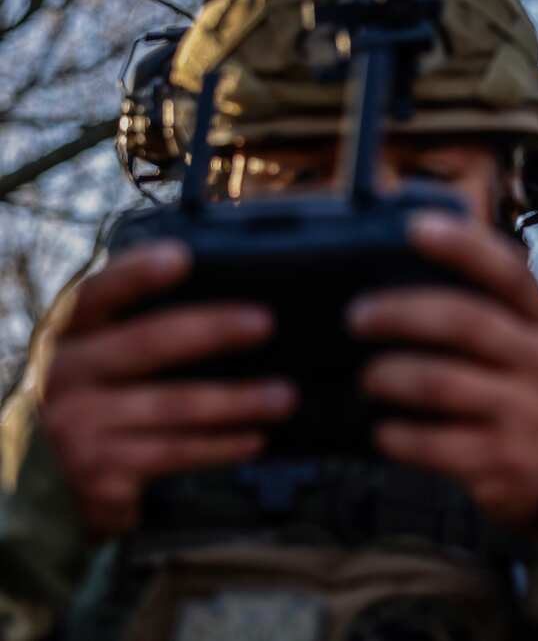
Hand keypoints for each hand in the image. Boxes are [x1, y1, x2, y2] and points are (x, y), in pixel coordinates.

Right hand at [40, 242, 295, 537]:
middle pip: (144, 343)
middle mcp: (65, 375)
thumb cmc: (104, 398)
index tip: (180, 257)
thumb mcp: (107, 356)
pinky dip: (220, 446)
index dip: (136, 274)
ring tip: (283, 396)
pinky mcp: (99, 472)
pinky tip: (255, 438)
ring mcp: (77, 426)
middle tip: (264, 322)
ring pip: (171, 406)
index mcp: (71, 333)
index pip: (99, 293)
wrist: (53, 480)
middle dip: (211, 330)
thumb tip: (240, 307)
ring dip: (235, 400)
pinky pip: (175, 453)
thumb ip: (148, 328)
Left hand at [349, 212, 537, 527]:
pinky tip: (383, 432)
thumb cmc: (533, 392)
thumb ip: (491, 310)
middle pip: (465, 322)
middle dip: (402, 314)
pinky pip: (437, 446)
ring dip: (392, 376)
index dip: (464, 247)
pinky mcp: (504, 462)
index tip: (416, 228)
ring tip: (368, 377)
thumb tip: (410, 265)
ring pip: (443, 383)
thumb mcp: (533, 344)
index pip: (509, 273)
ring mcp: (526, 415)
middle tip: (358, 316)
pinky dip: (400, 437)